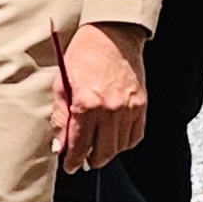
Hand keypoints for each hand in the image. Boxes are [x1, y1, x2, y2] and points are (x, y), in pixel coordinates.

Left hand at [56, 20, 149, 172]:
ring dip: (106, 151)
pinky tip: (114, 137)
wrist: (112, 35)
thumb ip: (60, 118)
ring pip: (119, 148)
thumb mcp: (62, 85)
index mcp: (86, 104)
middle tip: (82, 158)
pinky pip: (135, 137)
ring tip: (97, 145)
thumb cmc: (83, 56)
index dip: (73, 161)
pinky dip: (124, 142)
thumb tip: (60, 146)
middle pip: (102, 154)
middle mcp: (110, 110)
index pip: (79, 146)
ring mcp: (129, 109)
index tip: (70, 166)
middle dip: (89, 160)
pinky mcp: (141, 106)